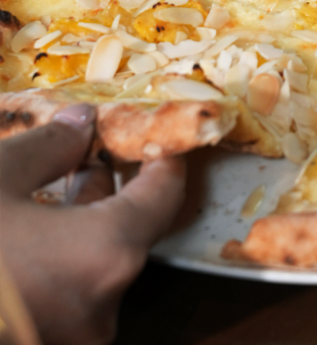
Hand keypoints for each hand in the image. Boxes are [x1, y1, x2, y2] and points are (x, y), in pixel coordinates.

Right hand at [0, 105, 184, 344]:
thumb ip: (49, 145)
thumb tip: (84, 122)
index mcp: (108, 254)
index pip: (165, 194)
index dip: (160, 154)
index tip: (149, 130)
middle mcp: (104, 306)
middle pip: (128, 231)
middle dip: (106, 187)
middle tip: (86, 150)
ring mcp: (73, 340)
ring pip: (93, 266)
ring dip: (77, 224)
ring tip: (46, 185)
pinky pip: (67, 295)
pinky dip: (57, 261)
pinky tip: (22, 235)